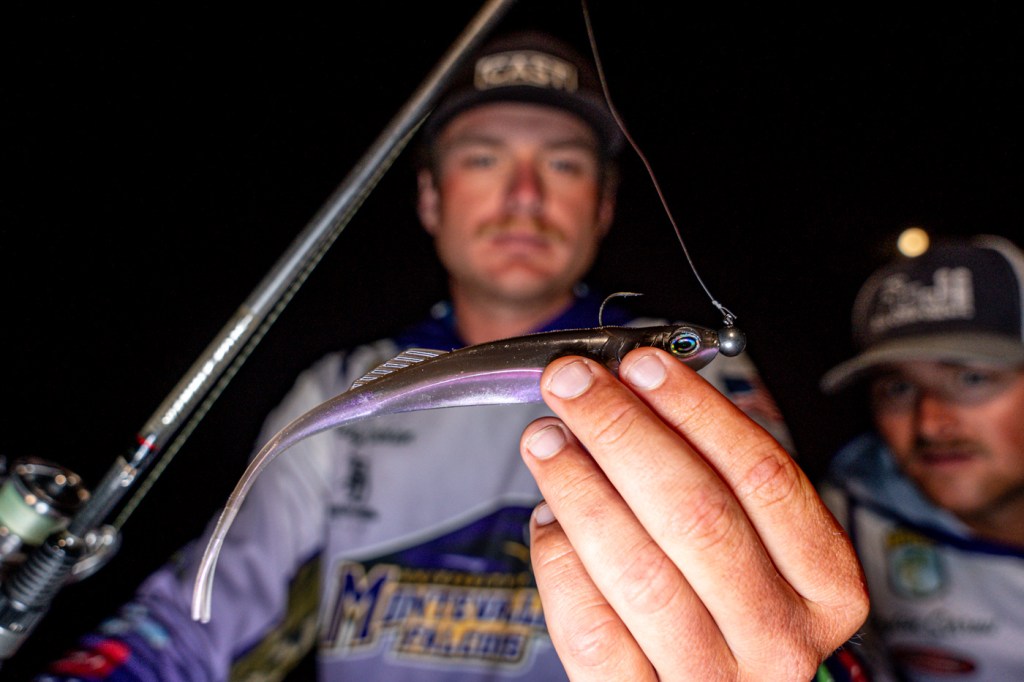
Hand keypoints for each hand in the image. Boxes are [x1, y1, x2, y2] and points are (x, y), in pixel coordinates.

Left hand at [519, 348, 867, 679]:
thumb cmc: (729, 615)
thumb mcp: (756, 550)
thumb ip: (713, 481)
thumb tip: (631, 396)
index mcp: (825, 587)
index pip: (764, 476)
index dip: (695, 409)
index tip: (642, 365)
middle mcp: (779, 639)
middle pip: (697, 514)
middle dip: (623, 432)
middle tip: (574, 385)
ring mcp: (712, 680)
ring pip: (639, 569)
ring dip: (580, 486)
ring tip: (547, 440)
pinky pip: (592, 627)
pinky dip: (559, 561)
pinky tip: (548, 517)